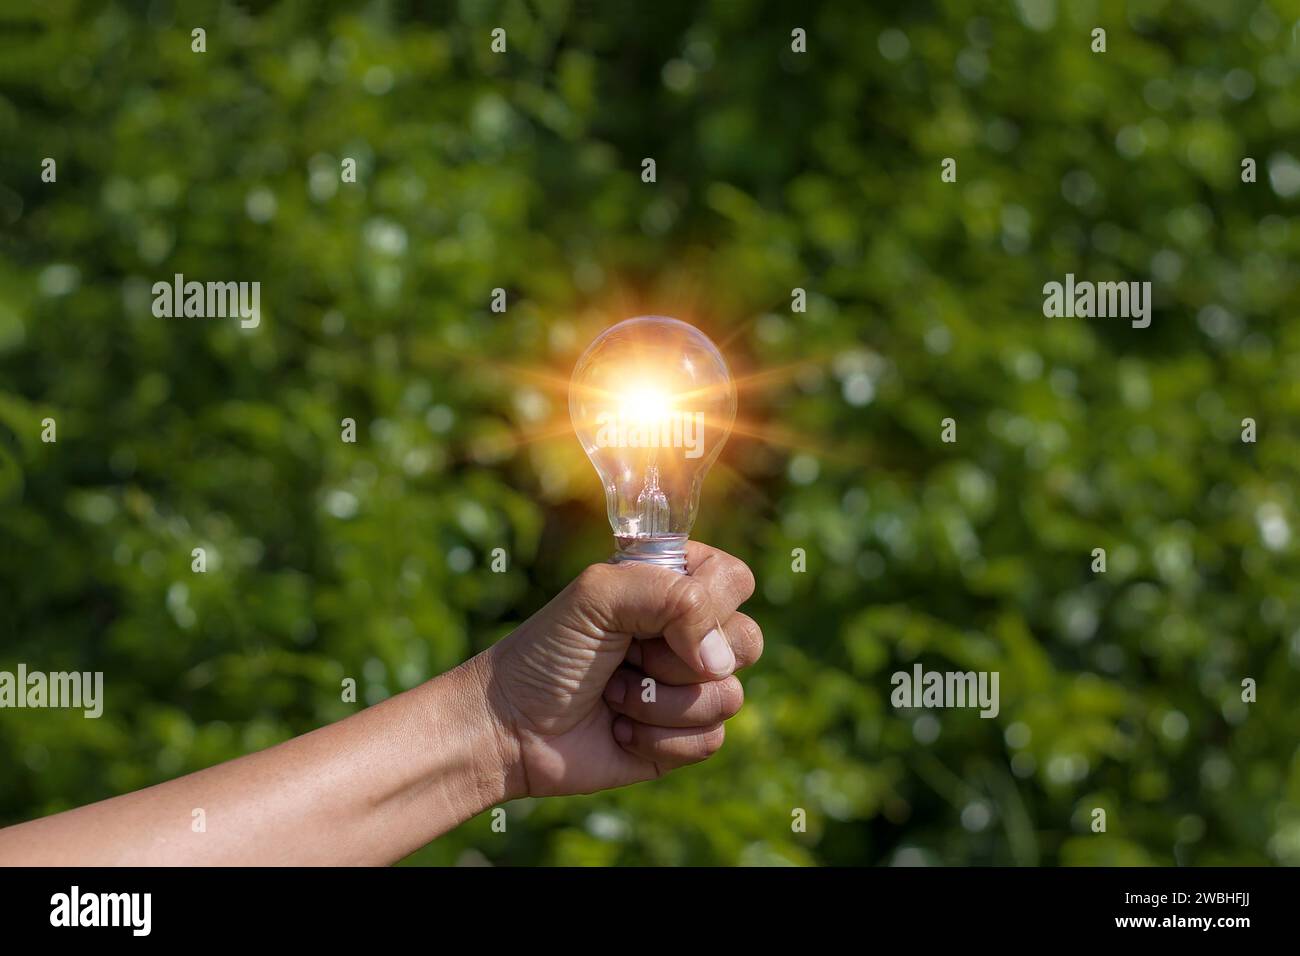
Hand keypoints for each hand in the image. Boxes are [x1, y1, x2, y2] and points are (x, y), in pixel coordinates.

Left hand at [478, 542, 762, 797]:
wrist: (510, 727)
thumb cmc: (547, 652)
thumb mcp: (598, 595)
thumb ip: (670, 595)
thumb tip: (720, 660)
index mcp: (672, 588)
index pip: (734, 580)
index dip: (708, 603)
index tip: (655, 616)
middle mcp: (688, 636)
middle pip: (747, 641)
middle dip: (679, 658)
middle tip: (628, 656)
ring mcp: (689, 688)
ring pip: (728, 696)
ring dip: (659, 701)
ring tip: (614, 695)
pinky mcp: (684, 738)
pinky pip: (711, 739)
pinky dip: (658, 737)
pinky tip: (620, 730)